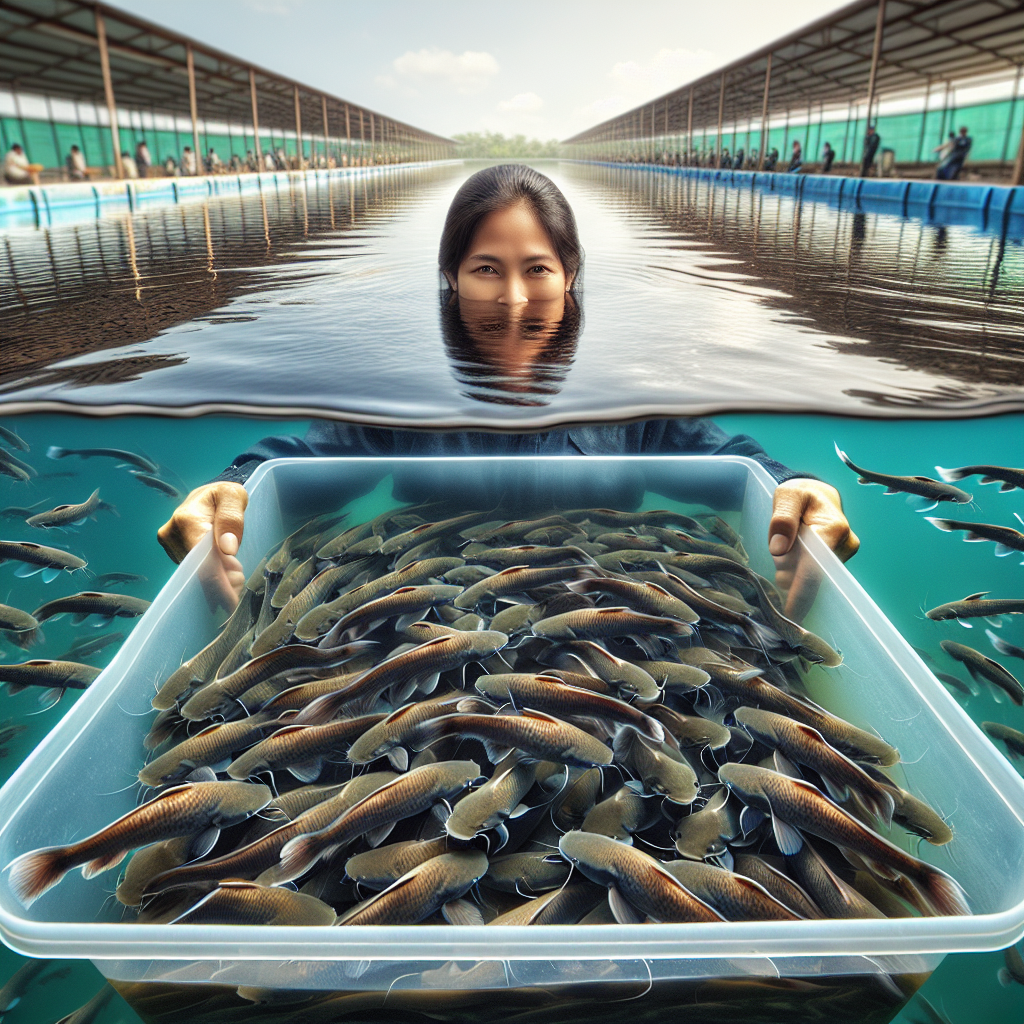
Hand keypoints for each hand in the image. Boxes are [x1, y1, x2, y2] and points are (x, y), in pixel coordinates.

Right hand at [158, 483, 247, 610]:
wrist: (208, 497)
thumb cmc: (224, 496)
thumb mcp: (234, 496)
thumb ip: (232, 518)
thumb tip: (227, 548)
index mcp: (186, 520)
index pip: (200, 558)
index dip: (217, 580)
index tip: (232, 596)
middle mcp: (171, 534)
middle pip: (196, 570)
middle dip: (221, 583)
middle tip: (240, 583)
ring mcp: (170, 546)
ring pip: (194, 575)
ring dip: (218, 581)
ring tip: (236, 574)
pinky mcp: (174, 554)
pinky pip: (193, 572)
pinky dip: (212, 577)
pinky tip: (226, 574)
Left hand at [767, 479, 859, 619]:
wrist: (817, 497)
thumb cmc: (800, 495)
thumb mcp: (787, 495)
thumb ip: (782, 518)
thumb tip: (779, 548)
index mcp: (833, 529)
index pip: (815, 567)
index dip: (801, 592)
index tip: (789, 615)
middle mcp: (843, 546)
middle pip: (809, 576)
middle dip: (788, 572)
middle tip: (779, 552)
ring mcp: (842, 558)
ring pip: (808, 578)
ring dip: (790, 570)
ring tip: (787, 547)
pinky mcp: (836, 565)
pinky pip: (812, 577)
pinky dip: (796, 573)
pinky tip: (790, 563)